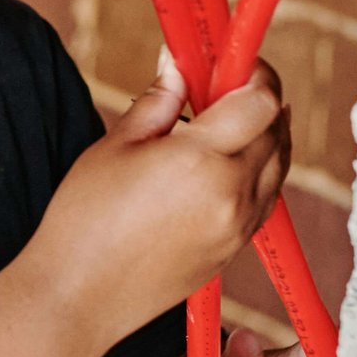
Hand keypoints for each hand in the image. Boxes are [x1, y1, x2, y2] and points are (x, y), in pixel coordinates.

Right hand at [31, 52, 289, 344]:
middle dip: (257, 99)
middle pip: (276, 128)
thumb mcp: (114, 148)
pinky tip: (220, 166)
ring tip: (222, 125)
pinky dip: (257, 173)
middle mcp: (232, 193)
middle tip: (221, 87)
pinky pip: (265, 198)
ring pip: (278, 165)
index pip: (259, 99)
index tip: (230, 61)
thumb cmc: (84, 220)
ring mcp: (239, 225)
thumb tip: (180, 64)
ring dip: (263, 136)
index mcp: (200, 159)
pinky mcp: (235, 249)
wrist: (79, 295)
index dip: (250, 72)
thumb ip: (158, 103)